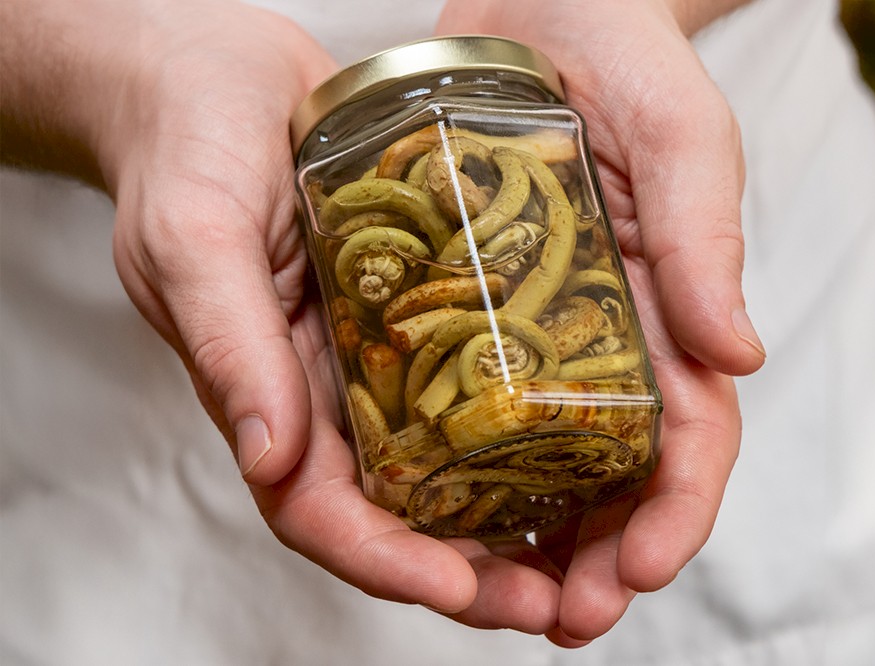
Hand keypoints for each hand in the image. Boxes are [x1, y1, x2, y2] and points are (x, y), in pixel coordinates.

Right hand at [101, 1, 512, 616]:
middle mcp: (322, 391)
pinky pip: (464, 384)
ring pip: (439, 463)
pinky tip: (572, 446)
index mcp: (262, 394)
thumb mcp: (195, 238)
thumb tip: (267, 458)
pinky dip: (512, 429)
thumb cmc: (185, 145)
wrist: (216, 73)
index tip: (455, 587)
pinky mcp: (411, 309)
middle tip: (548, 602)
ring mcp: (369, 355)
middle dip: (466, 568)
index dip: (384, 560)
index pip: (316, 510)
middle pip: (393, 510)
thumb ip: (227, 344)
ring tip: (579, 553)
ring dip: (503, 518)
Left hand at [436, 0, 764, 645]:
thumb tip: (740, 356)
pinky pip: (466, 400)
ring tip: (494, 596)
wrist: (539, 3)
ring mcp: (537, 328)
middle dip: (602, 553)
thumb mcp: (676, 136)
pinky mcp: (471, 305)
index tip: (642, 571)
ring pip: (541, 458)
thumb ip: (704, 237)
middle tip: (565, 617)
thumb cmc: (622, 57)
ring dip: (528, 537)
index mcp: (670, 308)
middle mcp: (606, 335)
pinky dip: (460, 468)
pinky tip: (433, 513)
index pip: (693, 433)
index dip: (677, 510)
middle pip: (617, 471)